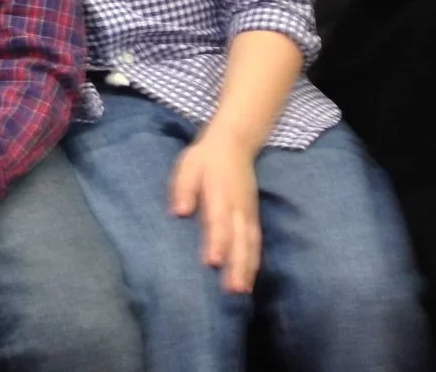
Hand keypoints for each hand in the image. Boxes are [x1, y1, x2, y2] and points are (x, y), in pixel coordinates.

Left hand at [170, 129, 260, 292]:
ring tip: (241, 291)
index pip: (219, 222)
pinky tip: (249, 280)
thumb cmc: (205, 159)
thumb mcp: (188, 167)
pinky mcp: (253, 218)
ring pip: (250, 244)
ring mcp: (248, 213)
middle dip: (236, 265)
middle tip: (232, 289)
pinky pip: (256, 242)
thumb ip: (184, 189)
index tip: (212, 262)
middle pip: (238, 239)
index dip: (217, 242)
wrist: (234, 144)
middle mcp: (237, 207)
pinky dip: (255, 262)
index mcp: (219, 194)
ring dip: (247, 269)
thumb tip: (179, 212)